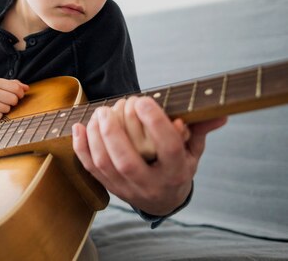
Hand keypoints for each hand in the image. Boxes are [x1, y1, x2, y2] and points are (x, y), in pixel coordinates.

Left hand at [72, 96, 226, 215]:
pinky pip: (90, 169)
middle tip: (111, 106)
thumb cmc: (177, 167)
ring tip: (99, 113)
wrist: (162, 201)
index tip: (142, 100)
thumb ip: (199, 129)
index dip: (155, 122)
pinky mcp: (109, 187)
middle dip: (115, 132)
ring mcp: (127, 189)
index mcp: (176, 173)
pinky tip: (79, 127)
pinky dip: (81, 147)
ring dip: (96, 136)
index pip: (168, 148)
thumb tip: (220, 114)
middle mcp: (150, 184)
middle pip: (127, 161)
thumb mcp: (192, 151)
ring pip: (105, 164)